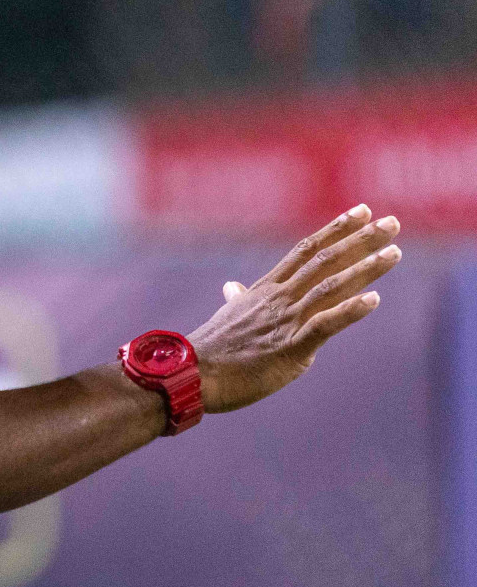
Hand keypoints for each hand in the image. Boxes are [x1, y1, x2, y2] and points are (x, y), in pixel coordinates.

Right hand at [186, 204, 399, 412]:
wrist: (192, 374)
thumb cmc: (211, 349)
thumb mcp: (227, 316)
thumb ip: (238, 299)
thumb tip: (232, 287)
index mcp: (267, 290)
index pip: (306, 250)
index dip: (336, 229)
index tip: (361, 211)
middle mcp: (279, 298)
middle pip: (325, 261)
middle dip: (361, 240)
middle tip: (393, 223)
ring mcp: (285, 320)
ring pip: (330, 286)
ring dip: (365, 268)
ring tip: (394, 252)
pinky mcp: (290, 348)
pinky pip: (324, 324)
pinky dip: (350, 311)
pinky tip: (374, 300)